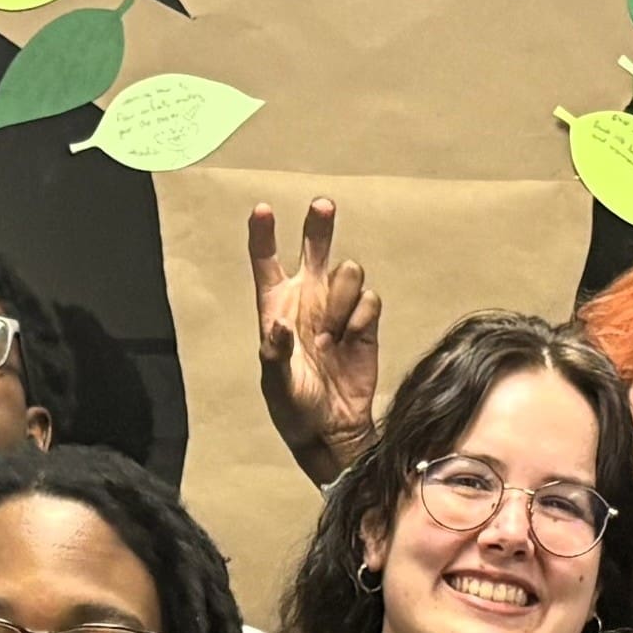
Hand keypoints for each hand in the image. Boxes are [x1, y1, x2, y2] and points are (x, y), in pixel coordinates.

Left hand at [247, 199, 384, 486]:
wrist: (332, 427)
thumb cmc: (294, 407)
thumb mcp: (276, 384)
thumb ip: (276, 353)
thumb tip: (280, 325)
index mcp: (276, 307)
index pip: (266, 261)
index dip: (263, 233)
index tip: (262, 209)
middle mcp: (308, 299)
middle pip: (315, 247)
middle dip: (319, 224)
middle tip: (322, 205)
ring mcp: (339, 309)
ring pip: (348, 272)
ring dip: (342, 298)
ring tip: (332, 333)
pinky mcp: (365, 322)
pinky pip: (370, 300)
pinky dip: (362, 318)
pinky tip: (351, 340)